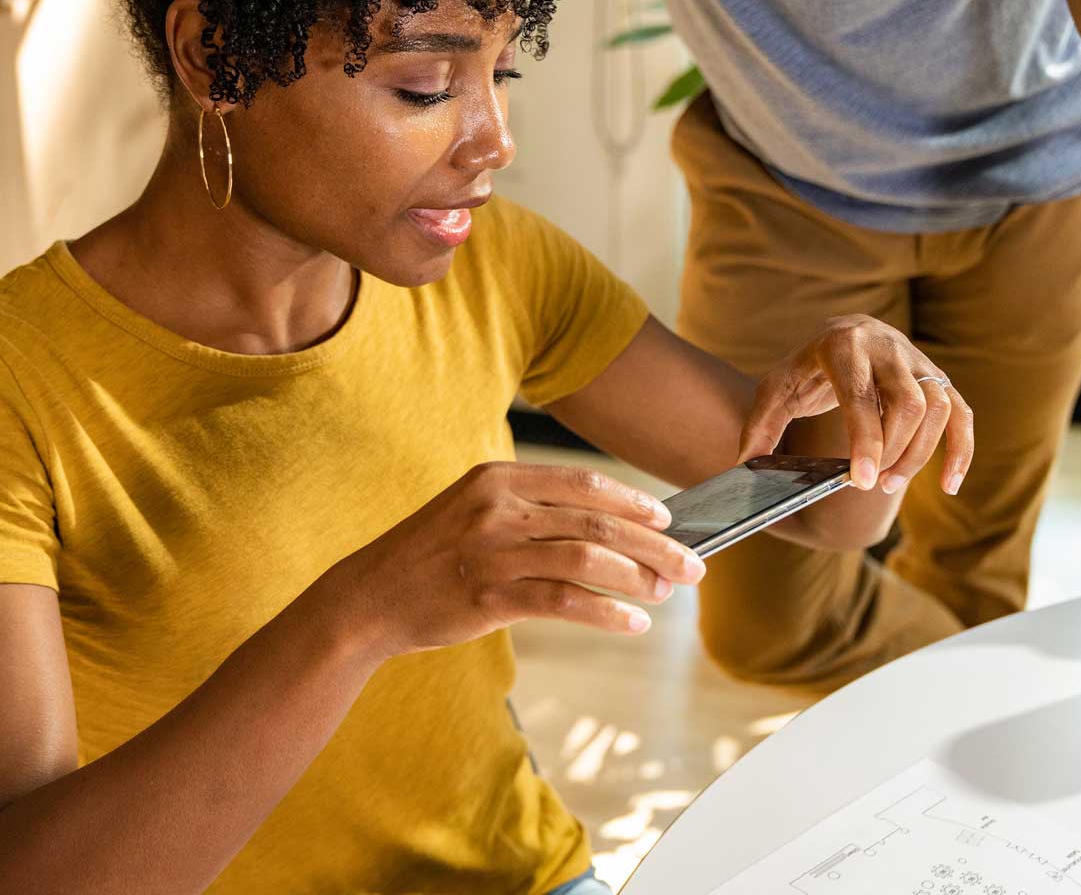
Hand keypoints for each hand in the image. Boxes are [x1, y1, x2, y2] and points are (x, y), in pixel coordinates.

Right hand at [323, 462, 705, 662]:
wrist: (369, 597)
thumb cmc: (433, 554)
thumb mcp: (477, 510)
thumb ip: (534, 510)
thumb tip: (609, 528)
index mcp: (499, 477)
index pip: (584, 484)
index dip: (632, 501)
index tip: (668, 518)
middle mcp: (499, 508)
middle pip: (597, 522)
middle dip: (654, 544)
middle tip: (691, 564)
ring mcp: (494, 552)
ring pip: (588, 560)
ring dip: (637, 577)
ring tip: (666, 593)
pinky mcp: (490, 597)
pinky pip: (565, 602)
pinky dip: (606, 612)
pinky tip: (632, 622)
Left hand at [737, 314, 973, 496]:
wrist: (841, 333)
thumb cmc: (807, 367)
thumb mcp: (776, 389)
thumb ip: (760, 425)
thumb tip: (745, 467)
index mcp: (843, 345)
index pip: (861, 395)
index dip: (866, 439)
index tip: (862, 480)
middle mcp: (886, 346)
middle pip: (909, 402)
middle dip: (893, 450)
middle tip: (871, 482)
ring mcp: (917, 360)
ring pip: (938, 407)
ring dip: (919, 453)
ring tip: (889, 482)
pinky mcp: (936, 377)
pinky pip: (961, 413)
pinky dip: (960, 450)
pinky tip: (949, 485)